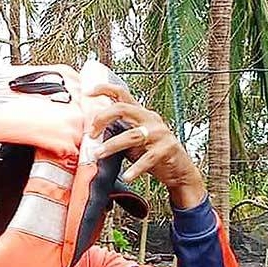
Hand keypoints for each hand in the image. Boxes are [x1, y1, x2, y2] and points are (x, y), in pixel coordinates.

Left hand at [87, 81, 207, 209]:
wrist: (179, 169)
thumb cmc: (152, 153)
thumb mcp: (133, 140)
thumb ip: (118, 134)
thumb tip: (93, 137)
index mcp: (141, 113)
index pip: (122, 94)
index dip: (105, 89)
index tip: (88, 92)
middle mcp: (150, 119)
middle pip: (123, 109)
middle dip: (103, 119)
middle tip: (91, 134)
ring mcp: (159, 133)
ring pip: (132, 135)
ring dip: (112, 145)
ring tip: (98, 155)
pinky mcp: (167, 149)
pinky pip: (148, 158)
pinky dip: (136, 169)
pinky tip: (127, 176)